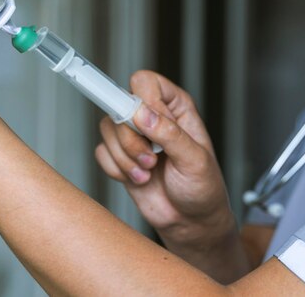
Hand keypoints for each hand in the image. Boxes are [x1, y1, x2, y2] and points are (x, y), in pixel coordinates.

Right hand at [96, 71, 234, 246]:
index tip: (150, 128)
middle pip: (120, 105)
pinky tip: (139, 179)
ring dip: (126, 158)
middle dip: (133, 139)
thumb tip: (143, 114)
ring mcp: (134, 136)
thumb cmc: (202, 188)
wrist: (190, 221)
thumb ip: (169, 134)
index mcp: (176, 107)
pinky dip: (117, 170)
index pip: (146, 83)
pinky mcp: (120, 156)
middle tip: (153, 159)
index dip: (144, 102)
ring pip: (107, 129)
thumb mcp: (194, 160)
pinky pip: (102, 153)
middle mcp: (152, 116)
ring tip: (148, 172)